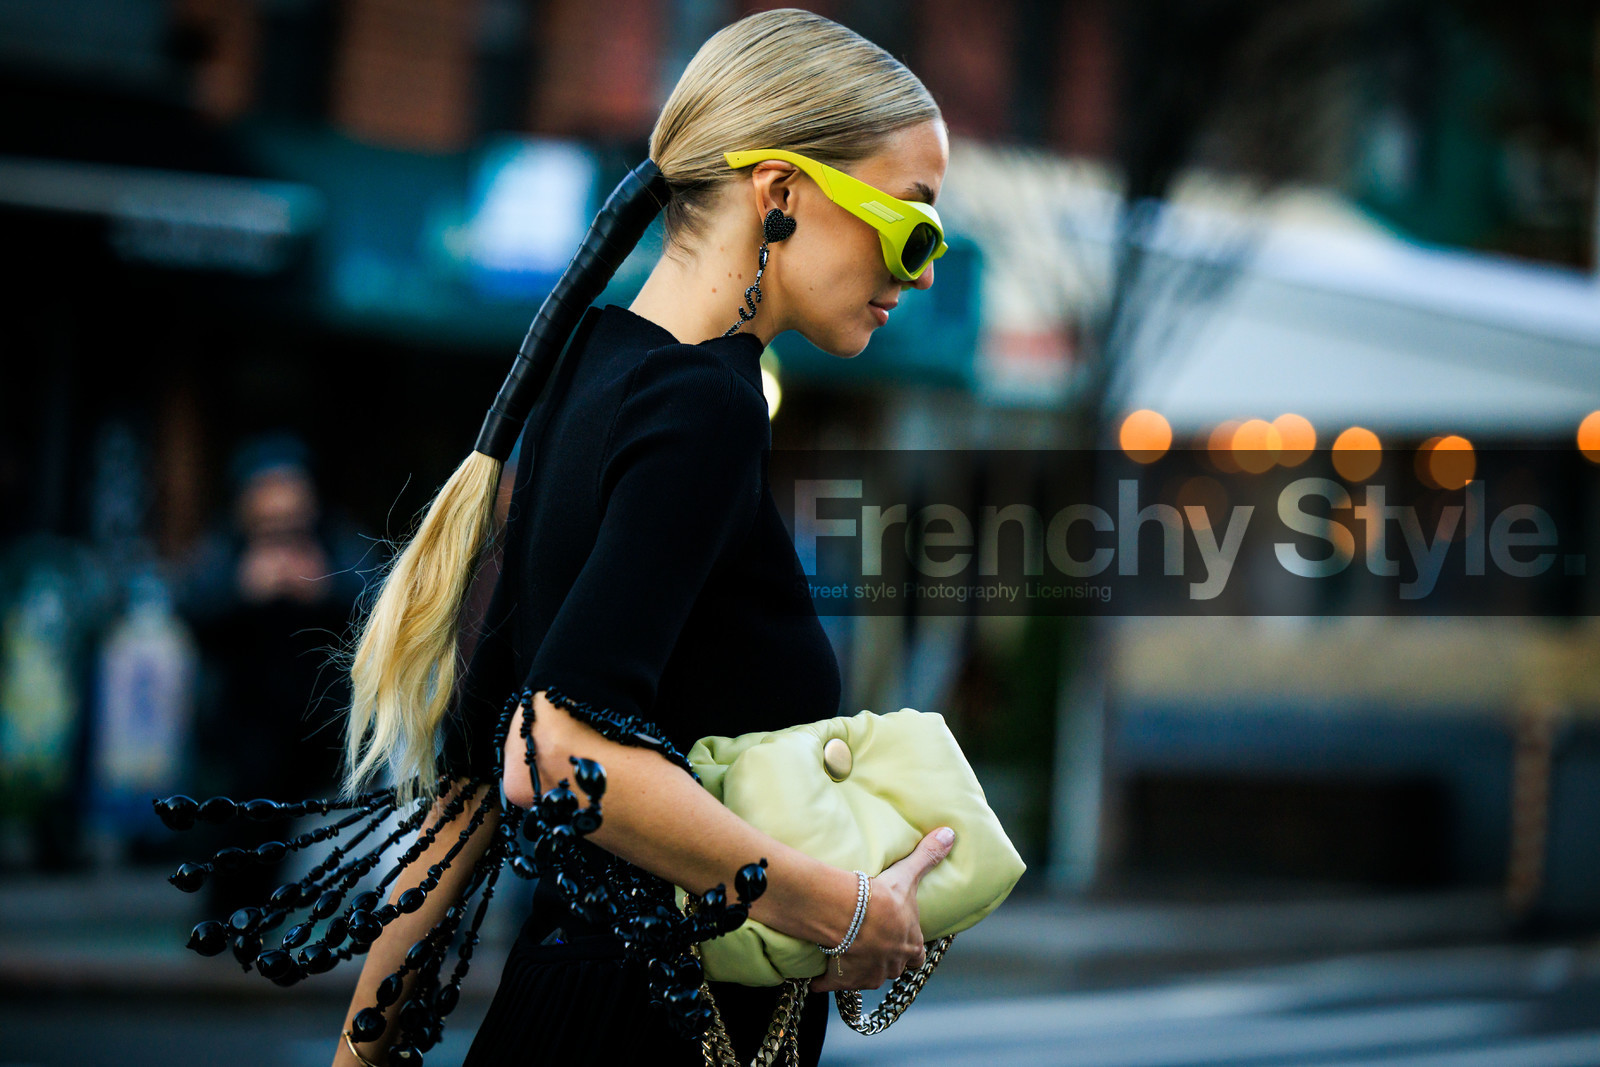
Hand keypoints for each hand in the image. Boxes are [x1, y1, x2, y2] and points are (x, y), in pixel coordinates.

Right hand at [809, 826, 954, 992]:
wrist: (850, 914)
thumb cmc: (884, 898)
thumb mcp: (907, 876)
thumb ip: (928, 856)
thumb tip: (950, 834)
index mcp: (910, 945)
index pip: (918, 956)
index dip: (911, 949)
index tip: (902, 941)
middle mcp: (892, 965)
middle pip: (893, 968)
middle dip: (885, 959)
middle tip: (874, 945)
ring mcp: (868, 975)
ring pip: (867, 977)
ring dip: (859, 969)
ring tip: (847, 955)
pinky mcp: (842, 979)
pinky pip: (831, 985)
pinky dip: (824, 981)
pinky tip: (817, 976)